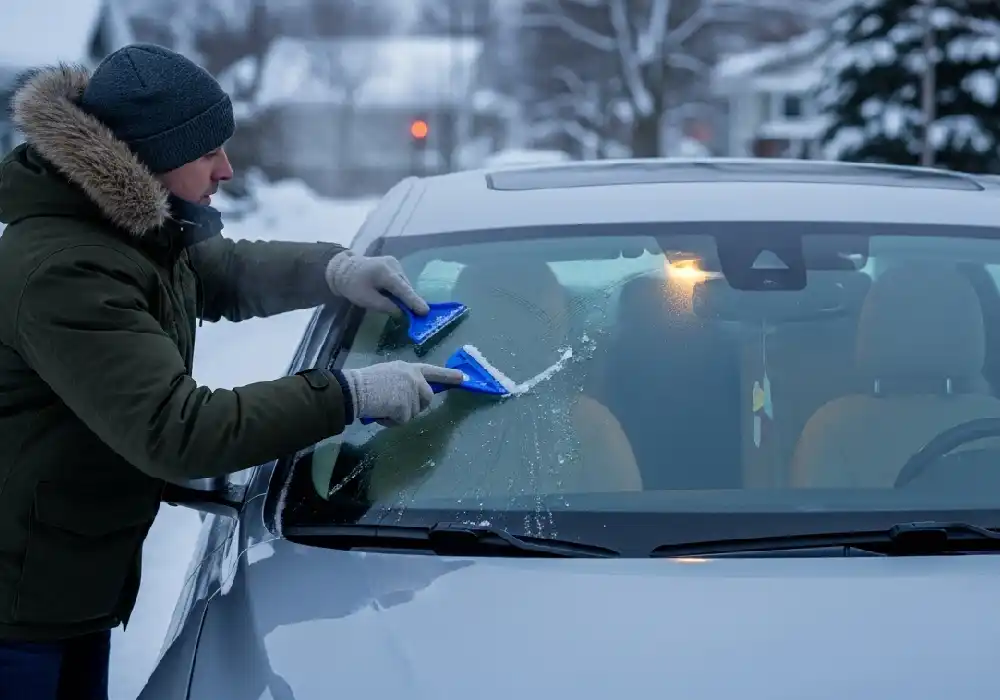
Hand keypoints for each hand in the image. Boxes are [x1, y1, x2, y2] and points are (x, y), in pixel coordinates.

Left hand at [325, 252, 428, 315]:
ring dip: (405, 296)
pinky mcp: (393, 264)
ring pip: (404, 284)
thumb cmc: (351, 284)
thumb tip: (401, 312)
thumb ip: (384, 306)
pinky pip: (401, 280)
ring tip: (406, 308)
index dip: (414, 301)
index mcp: (384, 272)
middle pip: (405, 286)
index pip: (402, 289)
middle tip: (418, 316)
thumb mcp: (365, 299)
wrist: (343, 268)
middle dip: (411, 300)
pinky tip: (398, 298)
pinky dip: (401, 290)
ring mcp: (394, 263)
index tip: (425, 311)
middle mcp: (393, 265)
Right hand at [342, 361, 464, 425]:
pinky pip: (402, 421)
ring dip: (399, 414)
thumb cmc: (366, 381)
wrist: (355, 390)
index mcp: (410, 368)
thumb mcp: (389, 373)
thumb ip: (404, 381)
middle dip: (415, 405)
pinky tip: (380, 412)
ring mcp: (412, 394)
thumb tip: (410, 394)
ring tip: (382, 405)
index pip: (433, 371)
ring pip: (413, 412)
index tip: (462, 377)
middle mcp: (415, 379)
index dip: (448, 375)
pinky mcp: (406, 409)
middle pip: (427, 398)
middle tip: (395, 405)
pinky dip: (391, 421)